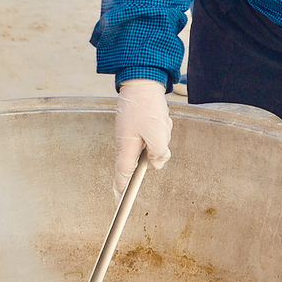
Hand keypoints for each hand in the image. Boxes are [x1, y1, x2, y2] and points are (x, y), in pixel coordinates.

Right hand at [114, 79, 171, 198]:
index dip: (122, 189)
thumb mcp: (158, 134)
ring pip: (151, 144)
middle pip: (143, 159)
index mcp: (127, 146)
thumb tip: (157, 164)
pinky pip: (152, 132)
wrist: (142, 79)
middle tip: (161, 132)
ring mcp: (131, 131)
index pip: (123, 174)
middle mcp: (126, 140)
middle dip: (156, 151)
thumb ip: (158, 154)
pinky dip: (159, 126)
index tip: (120, 201)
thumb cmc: (147, 107)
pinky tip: (161, 115)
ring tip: (161, 120)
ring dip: (160, 135)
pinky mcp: (137, 123)